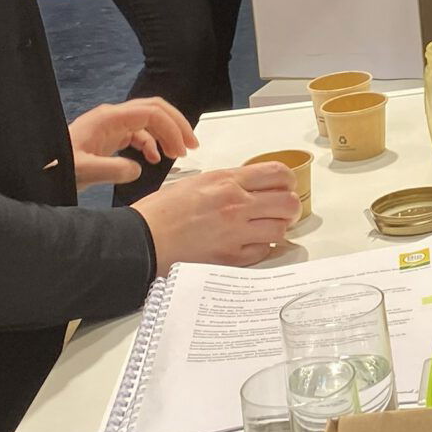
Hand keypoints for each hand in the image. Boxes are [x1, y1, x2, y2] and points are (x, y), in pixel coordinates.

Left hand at [69, 99, 198, 185]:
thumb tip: (139, 169)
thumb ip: (111, 169)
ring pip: (149, 122)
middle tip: (192, 145)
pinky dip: (152, 145)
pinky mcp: (109, 138)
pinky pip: (139, 134)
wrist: (39, 172)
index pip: (151, 113)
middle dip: (176, 125)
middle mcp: (114, 117)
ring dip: (166, 135)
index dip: (171, 128)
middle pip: (155, 110)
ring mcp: (112, 126)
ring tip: (178, 154)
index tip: (182, 150)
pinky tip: (154, 160)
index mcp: (110, 118)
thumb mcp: (82, 170)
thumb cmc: (56, 169)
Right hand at [132, 164, 300, 271]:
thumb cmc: (161, 211)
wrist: (142, 240)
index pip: (278, 173)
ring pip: (280, 229)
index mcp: (227, 180)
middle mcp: (236, 204)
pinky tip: (250, 245)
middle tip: (281, 211)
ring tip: (266, 229)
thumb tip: (250, 187)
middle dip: (289, 206)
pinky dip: (262, 248)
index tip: (285, 187)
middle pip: (288, 202)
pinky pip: (263, 252)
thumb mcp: (196, 182)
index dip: (288, 181)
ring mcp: (235, 233)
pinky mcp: (231, 258)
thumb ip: (227, 183)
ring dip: (277, 228)